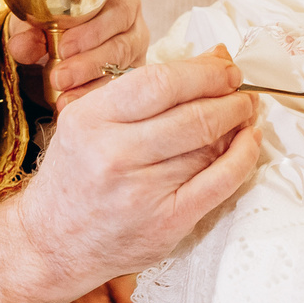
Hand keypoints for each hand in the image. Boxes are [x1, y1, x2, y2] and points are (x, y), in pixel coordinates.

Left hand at [8, 0, 146, 106]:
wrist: (57, 40)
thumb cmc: (54, 21)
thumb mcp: (38, 20)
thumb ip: (29, 30)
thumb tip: (21, 46)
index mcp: (121, 0)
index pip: (119, 9)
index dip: (93, 30)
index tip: (64, 47)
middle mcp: (135, 28)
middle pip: (121, 46)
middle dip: (89, 64)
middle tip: (59, 77)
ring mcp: (136, 58)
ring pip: (121, 74)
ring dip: (90, 87)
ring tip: (63, 97)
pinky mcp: (130, 81)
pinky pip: (117, 93)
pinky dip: (91, 99)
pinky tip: (71, 105)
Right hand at [13, 50, 257, 292]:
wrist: (54, 243)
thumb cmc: (76, 177)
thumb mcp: (89, 122)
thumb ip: (142, 92)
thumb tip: (212, 59)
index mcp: (89, 119)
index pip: (160, 82)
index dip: (203, 72)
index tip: (223, 67)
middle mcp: (113, 154)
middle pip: (191, 114)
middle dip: (228, 95)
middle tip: (241, 88)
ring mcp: (140, 192)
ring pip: (208, 146)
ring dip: (237, 123)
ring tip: (245, 111)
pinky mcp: (165, 223)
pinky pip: (219, 183)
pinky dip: (243, 158)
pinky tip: (249, 141)